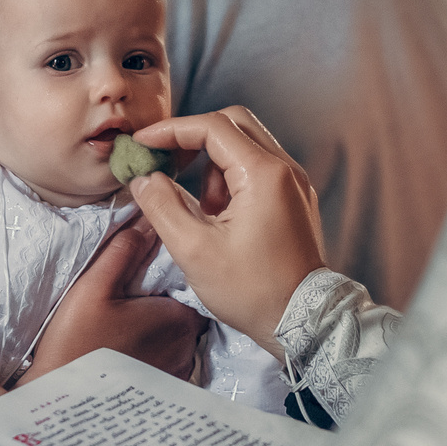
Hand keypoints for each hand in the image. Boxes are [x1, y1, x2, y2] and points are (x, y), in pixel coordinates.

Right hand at [27, 223, 206, 381]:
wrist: (63, 399)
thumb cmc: (76, 341)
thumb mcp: (94, 287)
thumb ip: (123, 251)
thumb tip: (144, 221)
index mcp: (177, 316)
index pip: (188, 280)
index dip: (167, 272)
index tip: (141, 275)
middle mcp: (188, 345)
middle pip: (183, 306)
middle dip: (163, 298)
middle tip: (127, 299)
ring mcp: (180, 370)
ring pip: (177, 332)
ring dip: (159, 325)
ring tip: (124, 323)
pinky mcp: (167, 388)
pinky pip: (170, 357)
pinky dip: (156, 349)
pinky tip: (127, 347)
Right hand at [127, 109, 326, 354]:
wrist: (303, 322)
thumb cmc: (252, 290)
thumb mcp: (195, 250)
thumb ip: (163, 206)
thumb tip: (143, 179)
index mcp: (264, 174)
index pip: (212, 126)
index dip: (171, 130)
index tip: (143, 145)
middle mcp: (286, 169)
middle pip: (234, 123)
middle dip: (193, 137)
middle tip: (165, 160)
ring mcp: (295, 183)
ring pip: (247, 144)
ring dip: (213, 162)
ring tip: (199, 206)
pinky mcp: (295, 199)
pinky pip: (259, 169)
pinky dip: (232, 178)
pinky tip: (219, 215)